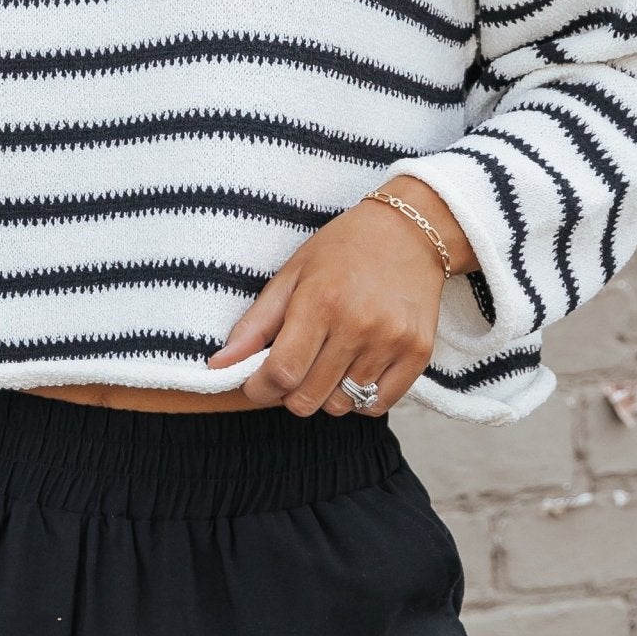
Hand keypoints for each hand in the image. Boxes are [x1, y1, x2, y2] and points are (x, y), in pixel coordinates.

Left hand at [204, 196, 452, 415]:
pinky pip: (378, 405)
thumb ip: (255, 324)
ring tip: (326, 363)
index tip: (256, 382)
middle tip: (292, 370)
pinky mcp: (418, 353)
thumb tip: (218, 366)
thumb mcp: (292, 273)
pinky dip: (360, 399)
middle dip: (289, 393)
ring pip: (342, 405)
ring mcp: (391, 341)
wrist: (411, 230)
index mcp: (320, 301)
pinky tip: (354, 371)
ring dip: (325, 394)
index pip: (281, 372)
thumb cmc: (344, 248)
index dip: (259, 388)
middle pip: (308, 398)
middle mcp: (358, 324)